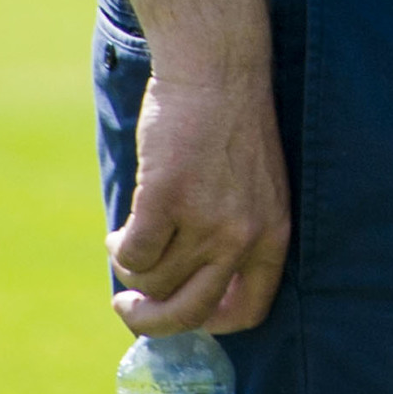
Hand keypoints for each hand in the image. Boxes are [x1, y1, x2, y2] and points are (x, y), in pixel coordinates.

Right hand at [109, 64, 290, 336]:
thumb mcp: (255, 189)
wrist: (218, 70)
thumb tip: (189, 290)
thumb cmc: (230, 127)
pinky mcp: (166, 200)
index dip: (212, 323)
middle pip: (192, 312)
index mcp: (273, 234)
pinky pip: (132, 254)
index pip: (250, 310)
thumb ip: (235, 235)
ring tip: (129, 239)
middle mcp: (243, 235)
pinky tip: (119, 231)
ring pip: (153, 280)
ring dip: (131, 269)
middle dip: (152, 320)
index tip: (185, 315)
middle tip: (128, 308)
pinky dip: (120, 249)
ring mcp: (206, 219)